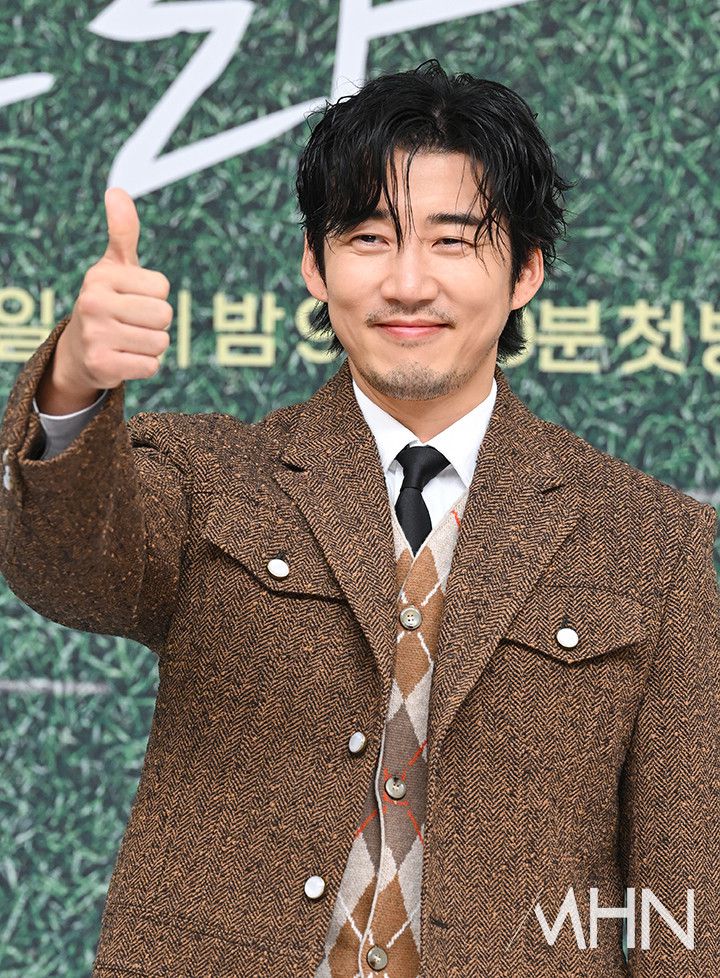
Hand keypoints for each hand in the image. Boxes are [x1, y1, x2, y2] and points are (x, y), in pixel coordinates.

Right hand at [40, 187, 172, 409]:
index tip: (132, 298)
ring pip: (160, 342)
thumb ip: (123, 231)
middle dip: (156, 322)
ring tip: (128, 340)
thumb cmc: (107, 302)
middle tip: (132, 323)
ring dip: (151, 345)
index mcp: (101, 276)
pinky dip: (144, 365)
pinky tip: (125, 358)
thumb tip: (117, 191)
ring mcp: (96, 336)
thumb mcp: (114, 266)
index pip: (162, 287)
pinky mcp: (102, 365)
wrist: (79, 351)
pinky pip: (151, 366)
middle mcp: (93, 303)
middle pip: (164, 315)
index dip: (155, 296)